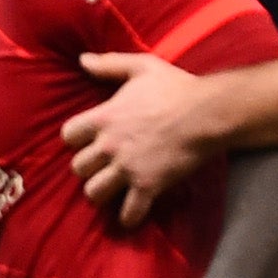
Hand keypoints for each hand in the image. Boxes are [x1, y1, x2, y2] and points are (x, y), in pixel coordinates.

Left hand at [60, 52, 216, 227]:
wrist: (209, 112)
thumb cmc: (177, 87)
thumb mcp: (142, 67)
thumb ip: (110, 64)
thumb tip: (82, 60)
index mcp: (103, 118)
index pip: (68, 135)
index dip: (76, 139)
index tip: (87, 140)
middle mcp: (109, 145)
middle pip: (78, 168)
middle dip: (88, 168)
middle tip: (101, 166)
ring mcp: (128, 168)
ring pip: (94, 192)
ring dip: (101, 193)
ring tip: (111, 189)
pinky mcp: (149, 185)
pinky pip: (129, 211)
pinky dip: (128, 217)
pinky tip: (130, 216)